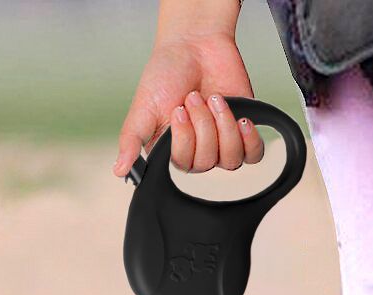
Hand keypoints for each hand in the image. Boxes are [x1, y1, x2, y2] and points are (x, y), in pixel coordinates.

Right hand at [114, 32, 263, 174]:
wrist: (195, 44)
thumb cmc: (166, 75)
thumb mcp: (142, 109)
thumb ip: (131, 142)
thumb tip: (119, 171)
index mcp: (170, 151)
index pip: (183, 165)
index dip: (185, 140)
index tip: (178, 111)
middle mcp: (196, 151)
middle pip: (206, 162)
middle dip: (202, 125)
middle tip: (194, 97)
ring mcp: (221, 143)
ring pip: (230, 159)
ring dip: (223, 126)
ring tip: (215, 98)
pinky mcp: (243, 131)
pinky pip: (253, 154)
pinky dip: (250, 140)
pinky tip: (242, 121)